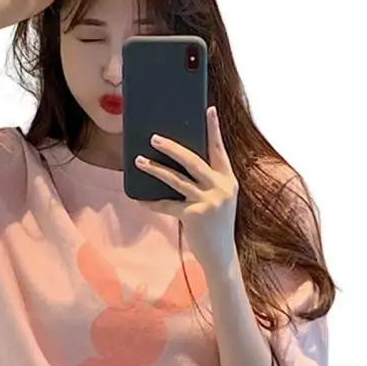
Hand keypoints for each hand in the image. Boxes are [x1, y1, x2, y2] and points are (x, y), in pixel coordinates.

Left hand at [134, 106, 239, 273]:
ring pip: (176, 179)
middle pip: (193, 160)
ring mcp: (207, 202)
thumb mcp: (218, 199)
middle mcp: (220, 188)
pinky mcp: (193, 216)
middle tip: (154, 137)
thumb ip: (207, 182)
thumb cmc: (215, 225)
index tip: (209, 110)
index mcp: (228, 180)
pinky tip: (139, 199)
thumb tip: (179, 163)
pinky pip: (166, 205)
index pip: (219, 150)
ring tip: (139, 161)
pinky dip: (151, 202)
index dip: (214, 129)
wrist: (221, 255)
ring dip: (154, 169)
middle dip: (171, 148)